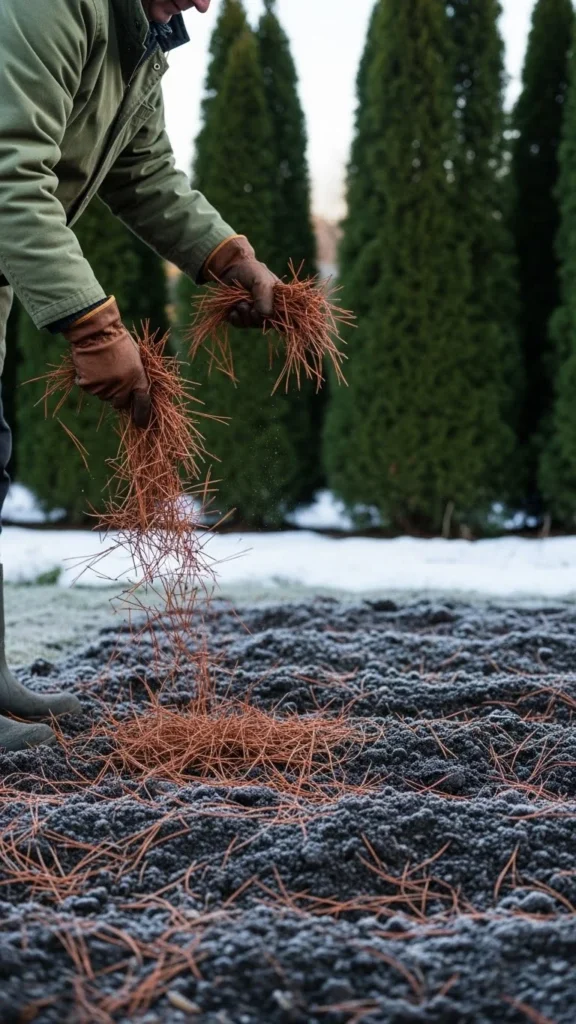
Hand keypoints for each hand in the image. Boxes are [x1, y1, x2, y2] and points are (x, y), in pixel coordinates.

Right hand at [63, 297, 150, 427]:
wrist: (96, 330)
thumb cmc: (119, 340)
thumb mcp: (136, 357)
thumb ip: (137, 376)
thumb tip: (136, 392)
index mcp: (138, 379)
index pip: (143, 403)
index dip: (142, 415)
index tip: (141, 424)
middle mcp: (122, 387)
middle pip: (119, 403)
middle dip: (118, 396)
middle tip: (113, 379)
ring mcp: (104, 388)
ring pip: (103, 396)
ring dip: (103, 386)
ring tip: (101, 366)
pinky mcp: (88, 385)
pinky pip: (88, 388)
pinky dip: (88, 380)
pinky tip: (90, 365)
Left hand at [203, 235, 278, 327]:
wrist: (230, 268)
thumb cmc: (250, 270)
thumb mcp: (261, 280)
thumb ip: (265, 296)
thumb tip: (266, 315)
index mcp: (277, 300)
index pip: (283, 316)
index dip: (276, 319)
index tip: (267, 314)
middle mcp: (267, 308)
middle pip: (265, 323)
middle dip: (256, 316)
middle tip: (248, 304)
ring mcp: (253, 313)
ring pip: (252, 324)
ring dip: (244, 315)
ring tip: (240, 304)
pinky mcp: (240, 315)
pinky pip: (239, 324)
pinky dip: (236, 319)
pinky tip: (233, 310)